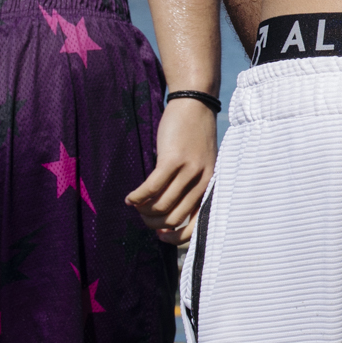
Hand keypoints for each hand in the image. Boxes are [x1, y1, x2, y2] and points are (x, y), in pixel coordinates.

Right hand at [126, 96, 216, 245]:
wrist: (195, 104)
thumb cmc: (193, 136)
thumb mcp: (200, 165)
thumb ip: (191, 187)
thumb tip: (168, 215)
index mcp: (211, 186)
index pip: (197, 226)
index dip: (176, 237)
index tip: (160, 234)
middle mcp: (203, 181)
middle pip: (173, 218)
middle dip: (153, 223)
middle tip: (142, 216)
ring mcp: (189, 171)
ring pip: (161, 206)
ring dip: (143, 210)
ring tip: (135, 204)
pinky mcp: (173, 160)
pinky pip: (151, 188)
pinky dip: (137, 197)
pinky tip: (130, 198)